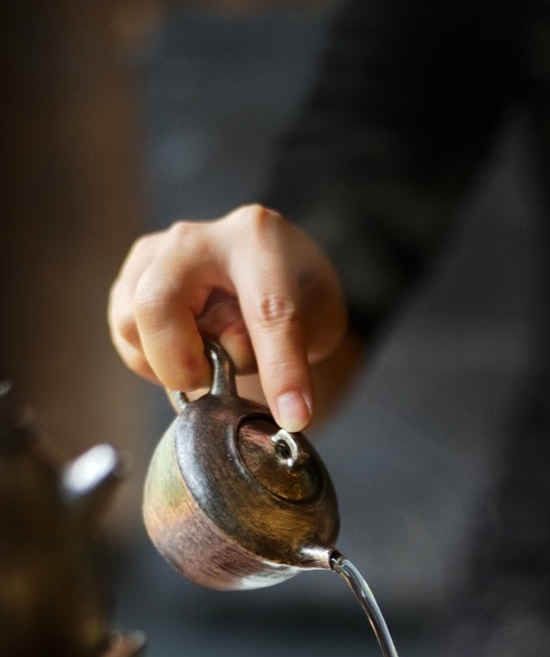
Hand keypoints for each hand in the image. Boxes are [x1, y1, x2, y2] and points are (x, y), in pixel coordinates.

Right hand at [107, 205, 348, 430]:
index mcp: (257, 240)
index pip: (266, 311)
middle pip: (157, 304)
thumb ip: (292, 350)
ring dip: (168, 363)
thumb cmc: (293, 292)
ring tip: (206, 359)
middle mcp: (197, 238)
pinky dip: (152, 360)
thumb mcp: (318, 318)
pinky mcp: (131, 277)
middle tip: (211, 381)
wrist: (263, 264)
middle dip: (181, 363)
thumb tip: (261, 397)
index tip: (295, 418)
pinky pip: (124, 336)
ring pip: (129, 323)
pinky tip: (187, 351)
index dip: (280, 371)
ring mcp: (155, 253)